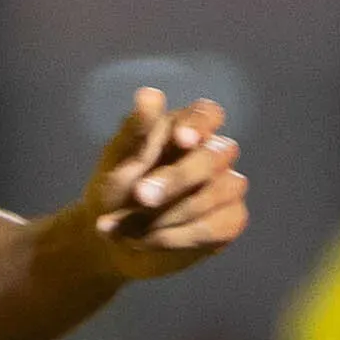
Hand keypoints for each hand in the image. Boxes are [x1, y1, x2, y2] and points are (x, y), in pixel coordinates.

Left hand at [65, 88, 247, 280]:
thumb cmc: (114, 193)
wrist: (109, 244)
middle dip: (176, 179)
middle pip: (213, 157)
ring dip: (171, 212)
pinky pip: (218, 225)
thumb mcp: (117, 162)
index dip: (199, 125)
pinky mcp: (229, 221)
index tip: (181, 140)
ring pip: (220, 191)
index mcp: (185, 129)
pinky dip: (180, 236)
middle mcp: (212, 154)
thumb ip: (136, 130)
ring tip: (129, 229)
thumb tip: (149, 95)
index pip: (207, 114)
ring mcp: (226, 187)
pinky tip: (148, 241)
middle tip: (140, 195)